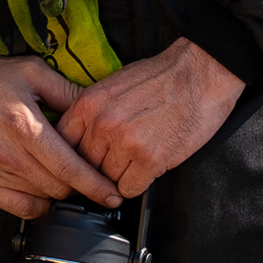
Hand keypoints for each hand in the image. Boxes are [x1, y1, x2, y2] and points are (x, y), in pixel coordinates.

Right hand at [0, 51, 111, 218]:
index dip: (96, 186)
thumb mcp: (30, 72)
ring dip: (56, 191)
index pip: (70, 168)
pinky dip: (35, 204)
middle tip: (84, 175)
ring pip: (41, 198)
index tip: (113, 194)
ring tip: (59, 175)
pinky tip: (39, 189)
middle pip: (59, 187)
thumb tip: (98, 110)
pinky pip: (18, 208)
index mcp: (24, 126)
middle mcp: (6, 154)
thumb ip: (67, 92)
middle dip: (79, 186)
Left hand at [53, 38, 245, 197]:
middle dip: (97, 169)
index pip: (63, 144)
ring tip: (134, 161)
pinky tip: (147, 169)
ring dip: (119, 176)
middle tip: (113, 164)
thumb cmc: (160, 77)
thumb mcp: (112, 86)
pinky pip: (130, 189)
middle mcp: (102, 123)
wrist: (200, 73)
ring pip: (106, 180)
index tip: (78, 165)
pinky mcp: (150, 158)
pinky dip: (137, 184)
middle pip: (84, 166)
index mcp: (89, 103)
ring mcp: (125, 142)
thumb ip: (92, 112)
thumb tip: (78, 139)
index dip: (71, 158)